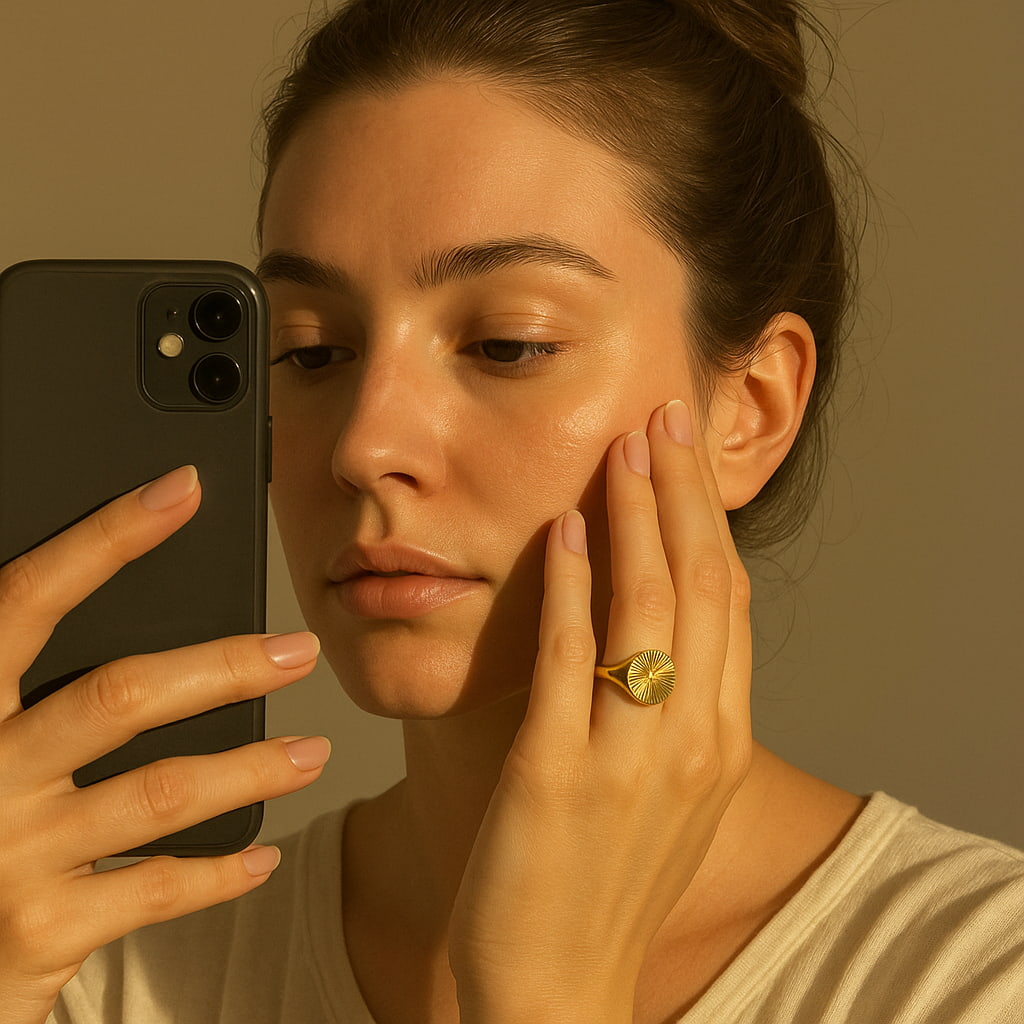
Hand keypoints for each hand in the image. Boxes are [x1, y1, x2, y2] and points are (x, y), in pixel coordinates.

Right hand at [0, 467, 328, 1023]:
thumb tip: (124, 609)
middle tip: (298, 653)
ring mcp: (11, 851)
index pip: (31, 600)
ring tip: (313, 753)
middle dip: (223, 669)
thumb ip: (28, 684)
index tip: (180, 491)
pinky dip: (218, 872)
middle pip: (120, 696)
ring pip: (160, 792)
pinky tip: (261, 854)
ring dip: (251, 768)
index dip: (106, 539)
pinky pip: (155, 889)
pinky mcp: (40, 929)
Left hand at [449, 401, 752, 1022]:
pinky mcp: (559, 777)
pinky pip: (570, 662)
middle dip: (680, 493)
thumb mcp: (662, 787)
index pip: (727, 601)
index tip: (687, 453)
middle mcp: (690, 742)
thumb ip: (669, 703)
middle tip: (662, 417)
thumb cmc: (604, 880)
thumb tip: (655, 614)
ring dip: (634, 519)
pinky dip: (570, 588)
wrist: (558, 988)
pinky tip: (560, 530)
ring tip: (620, 450)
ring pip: (648, 611)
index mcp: (718, 739)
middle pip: (700, 587)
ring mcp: (628, 759)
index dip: (708, 518)